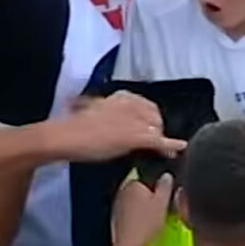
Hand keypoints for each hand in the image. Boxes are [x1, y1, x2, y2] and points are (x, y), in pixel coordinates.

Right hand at [58, 91, 186, 161]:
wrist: (66, 136)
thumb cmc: (72, 125)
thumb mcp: (88, 108)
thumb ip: (97, 107)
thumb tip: (89, 107)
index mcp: (120, 96)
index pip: (144, 105)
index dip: (149, 117)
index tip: (149, 125)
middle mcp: (132, 104)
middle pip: (155, 116)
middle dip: (156, 127)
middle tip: (155, 140)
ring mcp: (135, 121)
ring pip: (157, 128)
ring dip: (161, 138)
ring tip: (164, 149)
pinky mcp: (136, 137)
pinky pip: (158, 141)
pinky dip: (171, 145)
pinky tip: (178, 148)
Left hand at [112, 174, 174, 245]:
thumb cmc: (146, 223)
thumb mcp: (162, 202)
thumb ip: (165, 186)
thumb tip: (166, 176)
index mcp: (132, 184)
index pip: (144, 177)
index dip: (156, 185)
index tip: (165, 195)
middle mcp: (121, 192)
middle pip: (138, 190)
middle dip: (149, 196)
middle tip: (162, 207)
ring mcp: (117, 207)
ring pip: (133, 203)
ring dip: (142, 208)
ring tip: (155, 219)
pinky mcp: (116, 221)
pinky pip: (129, 215)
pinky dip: (136, 218)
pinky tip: (145, 227)